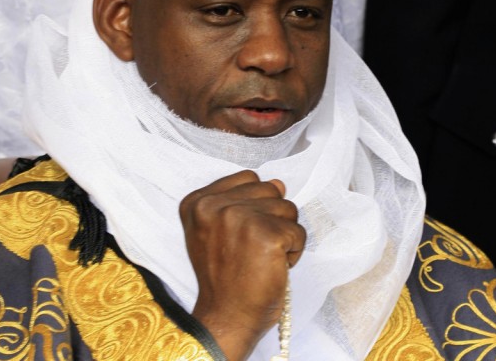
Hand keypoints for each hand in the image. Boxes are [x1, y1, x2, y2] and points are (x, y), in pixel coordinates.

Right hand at [180, 170, 305, 360]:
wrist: (226, 317)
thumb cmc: (224, 278)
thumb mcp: (216, 231)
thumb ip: (241, 201)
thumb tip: (279, 183)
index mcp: (197, 202)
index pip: (249, 178)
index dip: (255, 205)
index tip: (241, 234)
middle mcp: (214, 205)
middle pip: (270, 190)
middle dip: (272, 218)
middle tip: (253, 249)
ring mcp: (240, 218)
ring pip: (288, 209)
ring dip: (284, 235)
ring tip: (263, 258)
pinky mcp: (266, 235)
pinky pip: (299, 232)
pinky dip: (294, 252)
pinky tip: (274, 267)